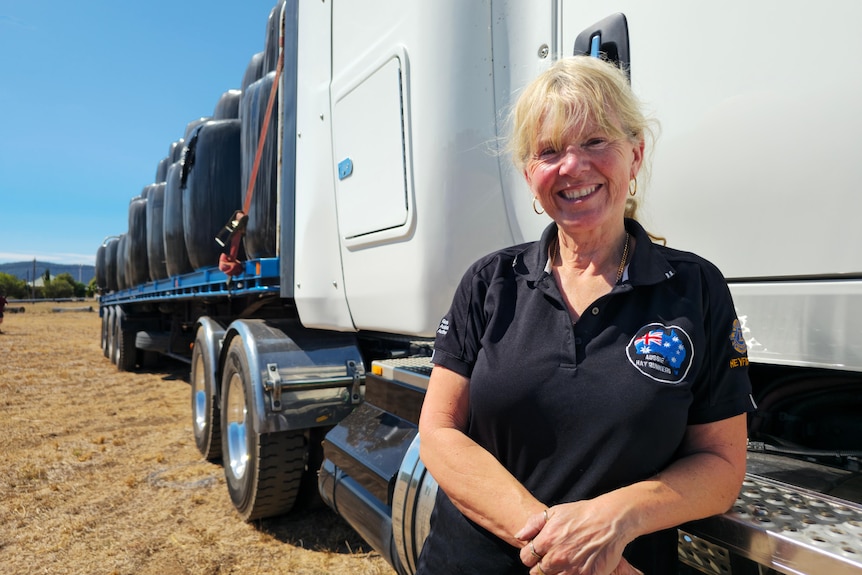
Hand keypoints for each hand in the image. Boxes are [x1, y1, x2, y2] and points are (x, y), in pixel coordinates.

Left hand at [516, 500, 637, 574]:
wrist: (610, 521)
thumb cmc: (582, 514)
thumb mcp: (554, 512)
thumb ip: (533, 524)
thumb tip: (519, 536)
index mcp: (546, 541)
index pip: (526, 558)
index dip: (530, 555)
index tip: (538, 552)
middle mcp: (556, 557)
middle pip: (537, 573)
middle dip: (542, 566)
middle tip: (552, 558)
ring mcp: (571, 569)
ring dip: (555, 573)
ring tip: (563, 563)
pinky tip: (574, 568)